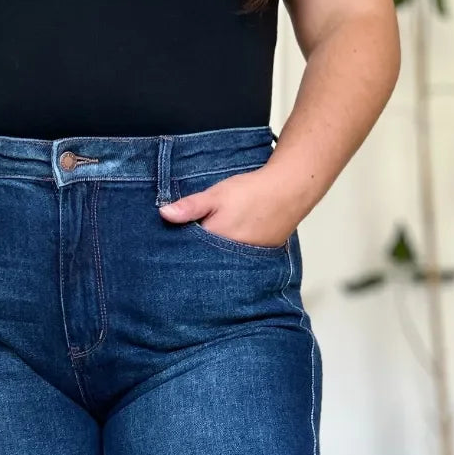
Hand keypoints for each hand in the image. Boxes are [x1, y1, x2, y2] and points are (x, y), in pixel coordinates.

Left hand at [158, 167, 298, 248]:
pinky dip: (230, 257)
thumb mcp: (216, 195)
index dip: (178, 249)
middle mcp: (230, 259)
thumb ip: (190, 207)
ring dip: (214, 258)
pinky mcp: (259, 259)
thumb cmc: (252, 193)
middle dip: (195, 256)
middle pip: (205, 262)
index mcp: (215, 244)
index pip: (188, 254)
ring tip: (208, 248)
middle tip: (186, 247)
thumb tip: (163, 214)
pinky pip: (238, 262)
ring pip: (222, 263)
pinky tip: (227, 247)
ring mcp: (246, 261)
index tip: (167, 246)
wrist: (290, 191)